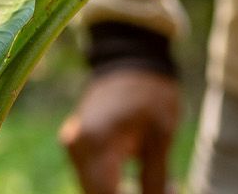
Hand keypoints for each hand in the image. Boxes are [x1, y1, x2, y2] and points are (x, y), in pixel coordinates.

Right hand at [60, 68, 180, 193]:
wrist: (131, 57)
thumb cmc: (150, 92)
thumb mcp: (161, 136)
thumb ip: (155, 179)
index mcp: (96, 142)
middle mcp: (76, 146)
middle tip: (165, 192)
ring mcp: (73, 144)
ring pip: (94, 188)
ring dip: (119, 193)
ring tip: (160, 188)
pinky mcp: (76, 144)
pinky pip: (92, 175)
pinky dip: (113, 184)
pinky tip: (139, 184)